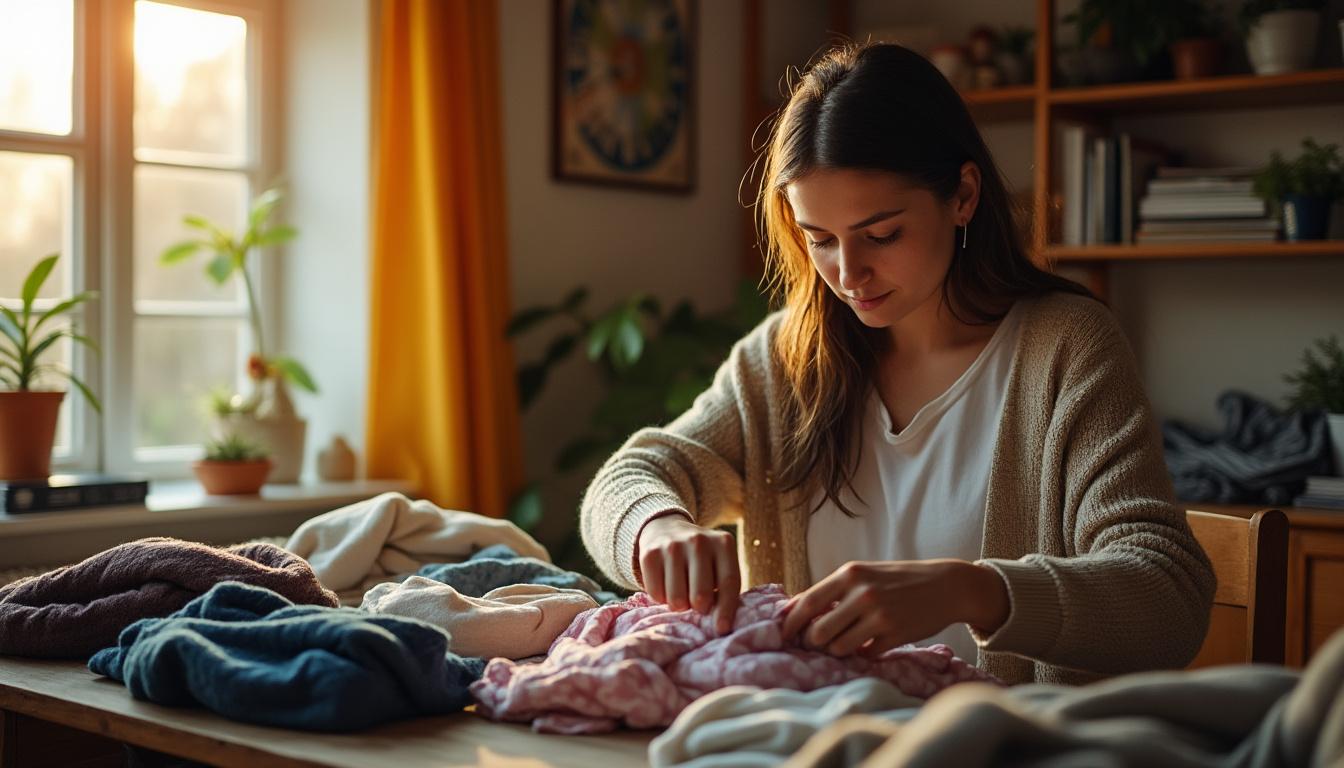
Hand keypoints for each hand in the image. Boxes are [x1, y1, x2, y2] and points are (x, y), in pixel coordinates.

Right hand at [636, 514, 741, 632]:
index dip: (726, 610)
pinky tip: (666, 584)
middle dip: (699, 608)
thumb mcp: (719, 566)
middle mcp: (698, 540)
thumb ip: (724, 591)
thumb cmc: (702, 561)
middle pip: (700, 595)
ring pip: (676, 599)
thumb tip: (720, 626)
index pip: (728, 582)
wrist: (667, 530)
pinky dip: (661, 598)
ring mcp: (672, 546)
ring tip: (682, 591)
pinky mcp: (650, 554)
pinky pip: (656, 594)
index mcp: (723, 544)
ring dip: (679, 604)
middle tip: (697, 602)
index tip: (721, 630)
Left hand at [779, 559, 1008, 657]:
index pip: (808, 603)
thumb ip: (831, 590)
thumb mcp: (862, 574)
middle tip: (819, 643)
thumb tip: (791, 609)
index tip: (782, 635)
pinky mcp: (896, 635)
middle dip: (814, 642)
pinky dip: (864, 653)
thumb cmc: (896, 580)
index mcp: (850, 574)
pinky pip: (866, 654)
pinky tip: (872, 642)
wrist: (944, 585)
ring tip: (848, 641)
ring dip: (839, 650)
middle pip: (819, 632)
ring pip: (840, 648)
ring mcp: (880, 616)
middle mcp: (863, 594)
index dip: (791, 622)